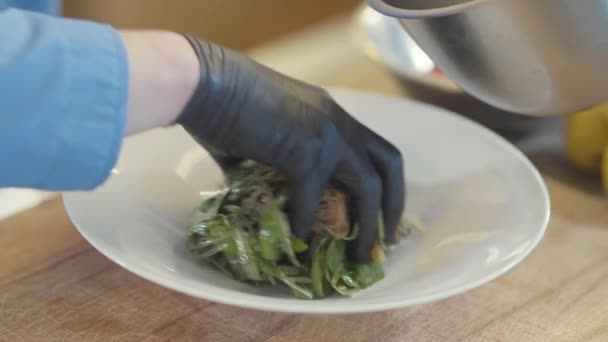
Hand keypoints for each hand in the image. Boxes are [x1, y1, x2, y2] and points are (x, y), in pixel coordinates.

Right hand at [177, 36, 404, 261]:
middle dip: (393, 205)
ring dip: (367, 226)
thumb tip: (257, 190)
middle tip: (386, 239)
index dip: (383, 182)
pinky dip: (306, 226)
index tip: (378, 212)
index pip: (374, 149)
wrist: (203, 83)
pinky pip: (313, 201)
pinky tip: (298, 244)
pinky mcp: (304, 153)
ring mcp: (326, 136)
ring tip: (360, 255)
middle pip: (389, 165)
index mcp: (330, 115)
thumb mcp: (262, 132)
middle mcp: (338, 122)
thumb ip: (270, 161)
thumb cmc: (222, 102)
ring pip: (368, 186)